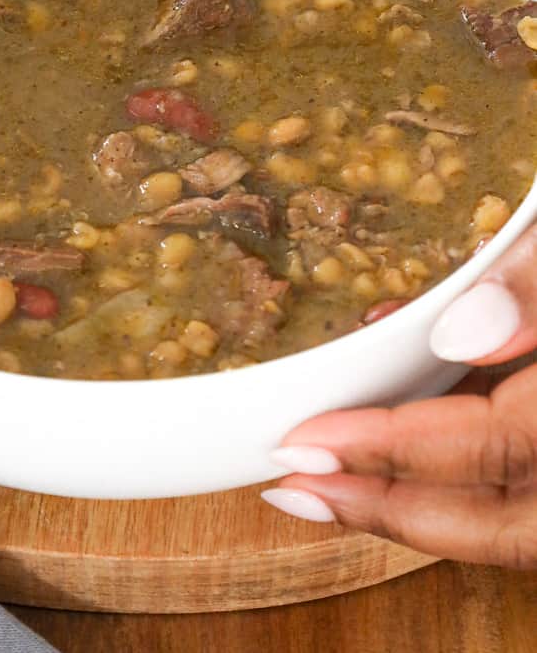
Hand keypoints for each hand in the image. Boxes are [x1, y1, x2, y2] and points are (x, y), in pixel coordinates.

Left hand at [262, 222, 536, 567]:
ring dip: (411, 482)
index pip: (494, 450)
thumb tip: (459, 327)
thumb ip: (536, 286)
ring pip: (503, 502)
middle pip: (496, 519)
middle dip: (386, 507)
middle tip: (291, 485)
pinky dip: (449, 441)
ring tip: (321, 456)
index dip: (394, 450)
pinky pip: (513, 459)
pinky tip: (393, 396)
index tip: (306, 443)